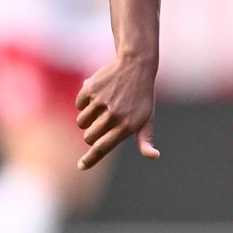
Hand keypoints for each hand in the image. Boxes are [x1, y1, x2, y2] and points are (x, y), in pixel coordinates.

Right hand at [75, 53, 159, 169]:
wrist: (136, 66)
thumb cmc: (142, 97)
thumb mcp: (147, 119)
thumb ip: (145, 140)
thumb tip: (154, 156)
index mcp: (127, 126)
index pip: (103, 148)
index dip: (90, 159)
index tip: (81, 166)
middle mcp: (113, 115)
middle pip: (89, 137)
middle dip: (92, 135)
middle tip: (102, 123)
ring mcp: (101, 102)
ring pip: (81, 122)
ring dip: (87, 119)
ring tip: (102, 107)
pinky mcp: (91, 89)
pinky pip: (78, 105)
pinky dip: (84, 102)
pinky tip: (98, 95)